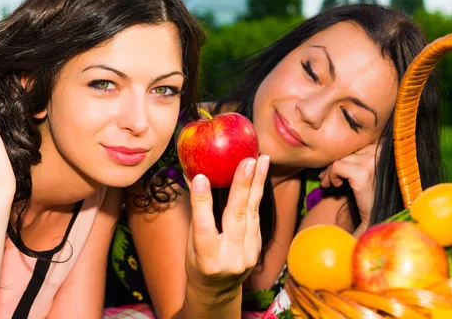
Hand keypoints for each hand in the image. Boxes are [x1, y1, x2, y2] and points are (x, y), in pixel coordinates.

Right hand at [184, 155, 269, 303]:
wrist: (217, 291)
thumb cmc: (197, 262)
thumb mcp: (189, 243)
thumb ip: (196, 213)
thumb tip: (192, 175)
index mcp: (205, 259)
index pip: (204, 228)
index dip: (201, 202)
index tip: (200, 177)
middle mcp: (230, 258)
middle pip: (236, 217)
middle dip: (243, 186)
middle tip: (248, 161)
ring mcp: (248, 255)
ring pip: (252, 214)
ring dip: (258, 184)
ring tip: (262, 160)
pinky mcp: (257, 249)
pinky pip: (256, 218)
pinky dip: (257, 195)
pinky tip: (260, 176)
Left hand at [319, 141, 382, 225]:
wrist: (381, 219)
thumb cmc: (375, 196)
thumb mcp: (369, 171)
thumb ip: (359, 157)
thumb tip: (336, 148)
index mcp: (388, 149)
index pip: (358, 142)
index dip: (345, 154)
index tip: (336, 169)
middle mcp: (383, 152)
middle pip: (349, 148)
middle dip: (334, 163)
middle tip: (326, 178)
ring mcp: (373, 162)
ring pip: (341, 157)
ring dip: (330, 171)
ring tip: (329, 183)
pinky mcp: (363, 173)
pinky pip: (336, 166)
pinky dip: (331, 175)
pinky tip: (336, 186)